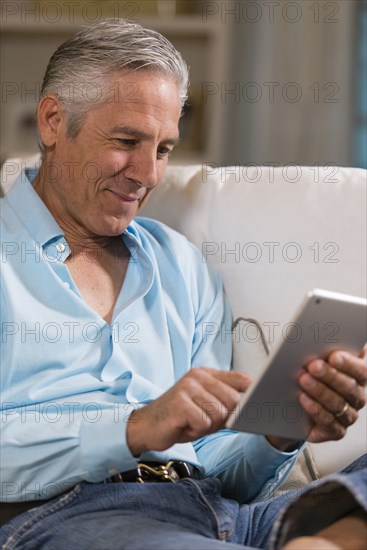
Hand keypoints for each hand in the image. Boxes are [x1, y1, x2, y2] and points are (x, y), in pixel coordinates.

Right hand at [126, 368, 250, 455]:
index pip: (241, 379)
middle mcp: (197, 376)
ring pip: (219, 413)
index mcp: (206, 374)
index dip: (252, 395)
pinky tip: (184, 426)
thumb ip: (227, 404)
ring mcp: (187, 387)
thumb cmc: (180, 419)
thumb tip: (253, 407)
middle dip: (224, 417)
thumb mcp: (207, 408)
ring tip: (192, 422)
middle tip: (205, 420)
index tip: (254, 406)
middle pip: (234, 399)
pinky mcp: (180, 403)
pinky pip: (204, 422)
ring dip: (208, 425)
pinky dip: (196, 430)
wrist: (147, 426)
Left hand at [298, 347, 366, 442]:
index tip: (333, 356)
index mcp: (358, 377)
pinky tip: (303, 398)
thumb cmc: (309, 376)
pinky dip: (315, 409)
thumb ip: (326, 347)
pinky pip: (329, 422)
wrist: (293, 407)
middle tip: (313, 365)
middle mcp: (357, 397)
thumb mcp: (316, 359)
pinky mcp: (335, 431)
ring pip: (338, 404)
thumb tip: (330, 330)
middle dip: (330, 375)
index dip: (349, 363)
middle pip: (349, 387)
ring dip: (320, 391)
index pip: (361, 370)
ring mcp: (348, 415)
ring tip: (303, 379)